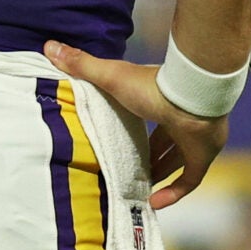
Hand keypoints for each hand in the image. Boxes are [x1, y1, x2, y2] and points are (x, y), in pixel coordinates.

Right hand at [43, 40, 227, 209]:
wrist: (190, 96)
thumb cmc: (151, 85)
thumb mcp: (111, 77)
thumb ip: (82, 65)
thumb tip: (49, 46)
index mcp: (163, 102)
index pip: (152, 120)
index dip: (138, 135)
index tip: (121, 146)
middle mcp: (182, 120)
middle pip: (166, 143)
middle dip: (149, 159)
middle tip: (128, 172)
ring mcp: (196, 140)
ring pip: (178, 161)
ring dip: (159, 176)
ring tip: (137, 189)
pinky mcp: (202, 156)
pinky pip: (189, 181)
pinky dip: (173, 194)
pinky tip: (153, 203)